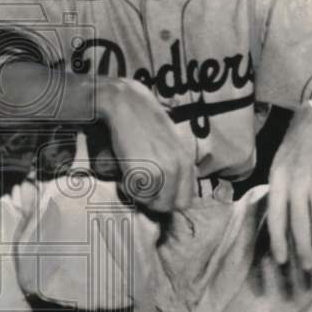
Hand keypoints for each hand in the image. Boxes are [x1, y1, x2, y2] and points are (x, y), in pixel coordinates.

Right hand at [97, 78, 194, 213]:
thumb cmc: (141, 122)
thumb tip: (167, 191)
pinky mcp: (146, 172)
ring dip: (140, 196)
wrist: (125, 105)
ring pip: (155, 204)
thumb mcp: (168, 144)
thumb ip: (173, 165)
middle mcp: (179, 167)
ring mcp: (164, 171)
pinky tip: (123, 173)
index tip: (152, 191)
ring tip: (130, 177)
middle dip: (154, 202)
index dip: (167, 200)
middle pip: (172, 206)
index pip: (185, 200)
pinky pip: (139, 196)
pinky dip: (128, 189)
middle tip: (139, 187)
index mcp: (187, 161)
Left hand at [267, 98, 311, 270]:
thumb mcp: (278, 167)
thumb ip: (280, 192)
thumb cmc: (296, 148)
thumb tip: (280, 220)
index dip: (279, 240)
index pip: (275, 218)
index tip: (282, 260)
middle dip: (303, 248)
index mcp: (277, 182)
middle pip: (298, 223)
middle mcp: (295, 184)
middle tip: (308, 268)